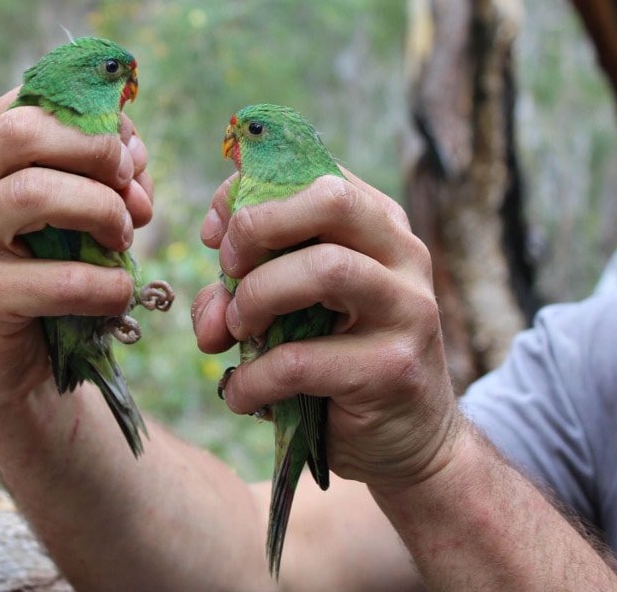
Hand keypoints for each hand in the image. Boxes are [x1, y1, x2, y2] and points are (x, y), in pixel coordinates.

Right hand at [0, 88, 152, 423]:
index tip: (131, 157)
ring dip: (101, 211)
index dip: (97, 120)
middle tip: (130, 190)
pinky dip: (106, 284)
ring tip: (124, 237)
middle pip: (23, 132)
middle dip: (95, 152)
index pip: (33, 100)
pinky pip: (58, 278)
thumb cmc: (40, 268)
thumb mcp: (67, 205)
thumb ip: (99, 169)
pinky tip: (118, 293)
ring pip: (32, 193)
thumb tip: (134, 156)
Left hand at [191, 169, 460, 489]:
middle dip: (259, 227)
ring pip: (326, 269)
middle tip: (229, 270)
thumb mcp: (292, 314)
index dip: (249, 192)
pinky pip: (304, 360)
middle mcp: (402, 256)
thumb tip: (207, 312)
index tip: (215, 235)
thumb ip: (246, 292)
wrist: (410, 442)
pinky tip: (242, 396)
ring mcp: (407, 310)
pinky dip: (254, 378)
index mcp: (377, 226)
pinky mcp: (394, 370)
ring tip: (234, 332)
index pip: (313, 174)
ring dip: (257, 297)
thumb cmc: (341, 366)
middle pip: (330, 201)